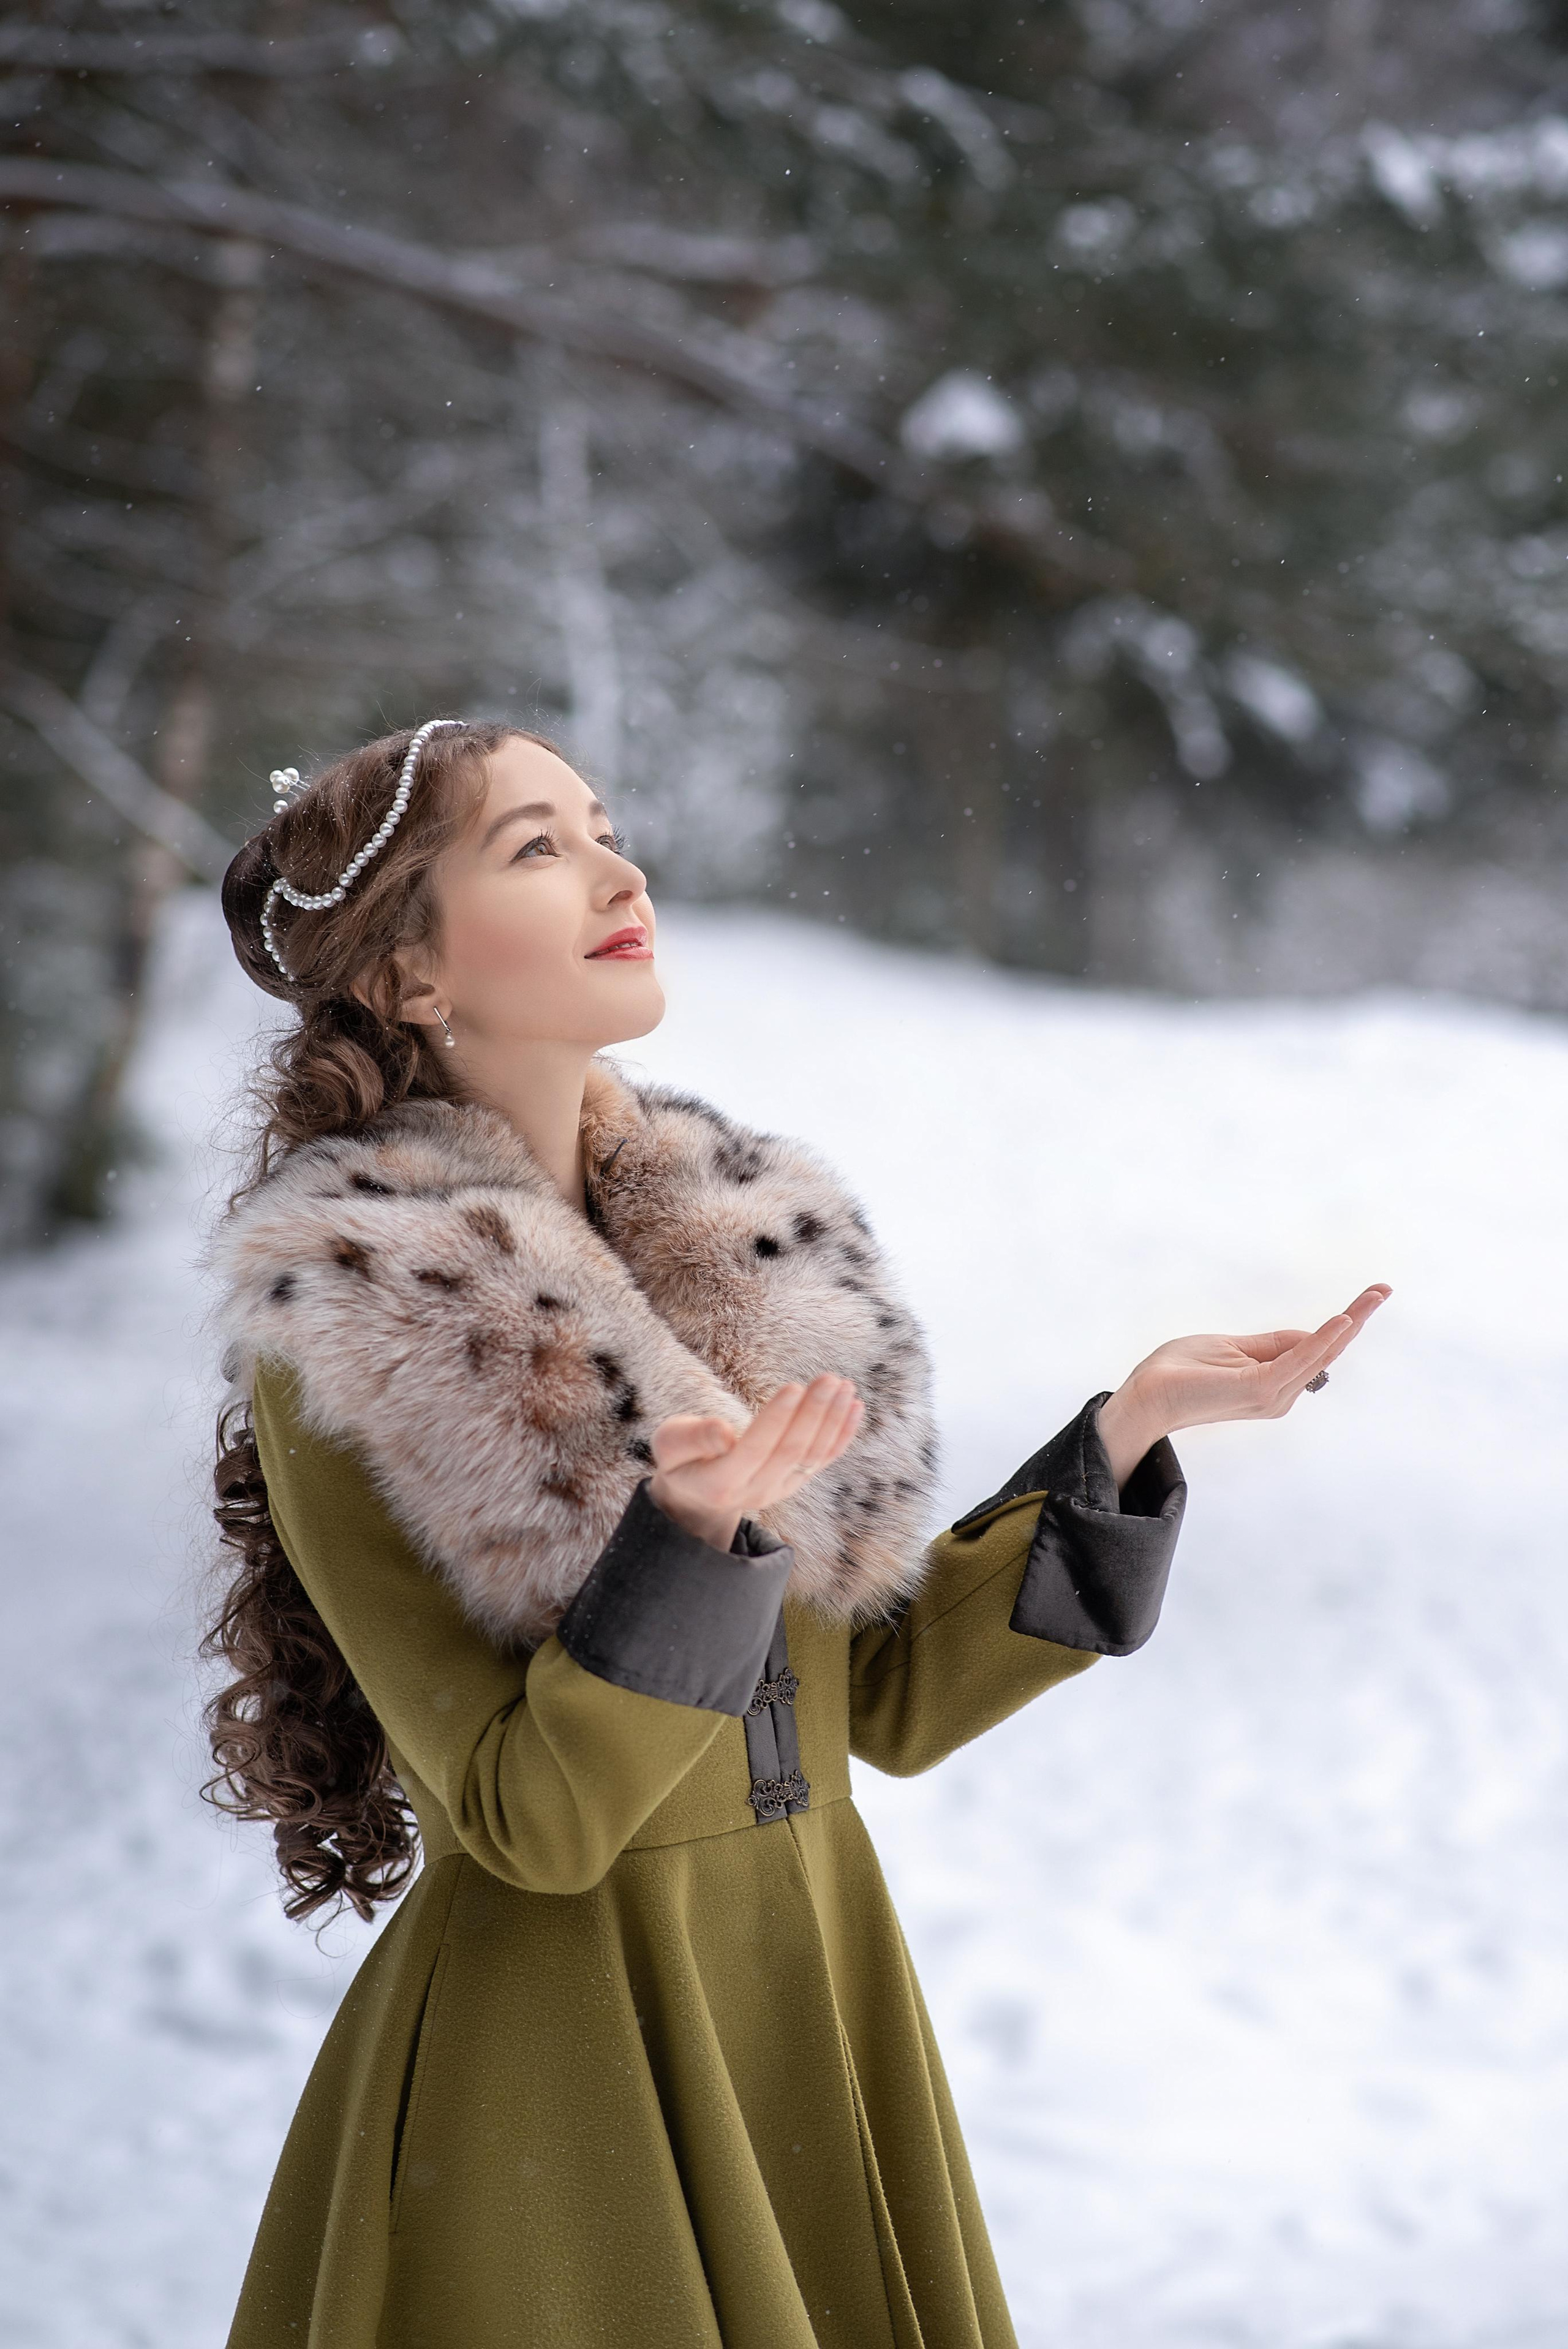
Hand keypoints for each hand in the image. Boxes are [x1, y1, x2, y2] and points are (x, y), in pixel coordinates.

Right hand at [648, 1375, 864, 1553]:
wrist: (698, 1495)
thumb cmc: (680, 1459)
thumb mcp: (670, 1446)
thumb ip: (693, 1439)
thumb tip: (722, 1433)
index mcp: (720, 1484)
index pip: (754, 1450)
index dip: (776, 1420)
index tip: (794, 1387)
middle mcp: (755, 1492)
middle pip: (790, 1452)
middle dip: (813, 1414)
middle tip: (828, 1379)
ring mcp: (779, 1490)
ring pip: (812, 1456)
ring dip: (832, 1420)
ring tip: (844, 1386)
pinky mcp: (795, 1482)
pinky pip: (824, 1459)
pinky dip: (842, 1434)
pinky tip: (855, 1407)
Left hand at [1096, 1284, 1390, 1487]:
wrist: (1146, 1395)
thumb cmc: (1181, 1371)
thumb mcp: (1233, 1347)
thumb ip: (1273, 1344)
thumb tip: (1312, 1334)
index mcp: (1273, 1385)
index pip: (1316, 1351)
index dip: (1343, 1324)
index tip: (1371, 1296)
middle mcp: (1280, 1395)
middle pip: (1327, 1353)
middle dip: (1357, 1318)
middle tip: (1384, 1289)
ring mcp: (1271, 1395)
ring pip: (1319, 1354)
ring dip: (1349, 1322)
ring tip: (1374, 1296)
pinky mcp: (1258, 1389)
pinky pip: (1297, 1361)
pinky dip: (1320, 1340)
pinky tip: (1341, 1321)